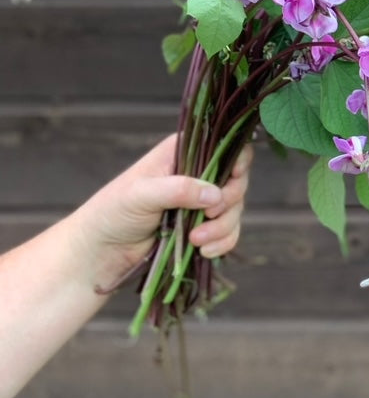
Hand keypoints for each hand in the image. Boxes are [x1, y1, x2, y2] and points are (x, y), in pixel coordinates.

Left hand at [71, 134, 253, 285]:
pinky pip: (228, 232)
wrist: (101, 251)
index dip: (235, 162)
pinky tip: (204, 251)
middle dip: (227, 203)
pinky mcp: (201, 227)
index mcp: (182, 153)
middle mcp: (196, 174)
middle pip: (237, 180)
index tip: (228, 182)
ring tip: (196, 241)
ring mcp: (199, 202)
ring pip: (234, 209)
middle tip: (208, 216)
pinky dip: (222, 242)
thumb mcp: (142, 194)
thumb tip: (215, 194)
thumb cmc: (112, 212)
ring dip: (222, 228)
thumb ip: (179, 189)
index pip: (224, 146)